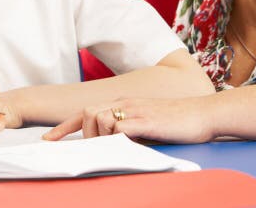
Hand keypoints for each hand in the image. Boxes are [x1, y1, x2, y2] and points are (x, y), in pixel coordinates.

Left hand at [43, 97, 214, 143]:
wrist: (205, 114)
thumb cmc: (179, 122)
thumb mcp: (148, 125)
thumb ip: (129, 131)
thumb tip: (112, 146)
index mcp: (125, 103)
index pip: (87, 111)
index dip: (66, 126)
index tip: (50, 139)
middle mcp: (126, 103)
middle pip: (87, 112)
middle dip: (79, 133)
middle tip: (84, 152)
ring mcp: (135, 111)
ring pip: (99, 118)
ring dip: (98, 137)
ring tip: (112, 150)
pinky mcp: (145, 121)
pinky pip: (118, 129)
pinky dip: (112, 139)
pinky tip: (120, 148)